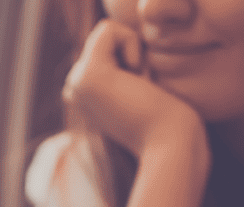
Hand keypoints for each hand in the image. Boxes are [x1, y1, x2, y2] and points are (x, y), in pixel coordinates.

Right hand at [63, 20, 207, 161]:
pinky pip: (108, 29)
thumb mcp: (139, 93)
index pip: (105, 48)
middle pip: (104, 38)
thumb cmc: (165, 121)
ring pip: (105, 33)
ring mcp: (76, 83)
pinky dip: (131, 43)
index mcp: (83, 96)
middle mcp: (74, 90)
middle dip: (131, 54)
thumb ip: (123, 75)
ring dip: (133, 52)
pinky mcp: (87, 74)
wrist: (169, 141)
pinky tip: (136, 77)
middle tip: (140, 91)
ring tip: (138, 87)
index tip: (139, 94)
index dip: (131, 60)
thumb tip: (126, 67)